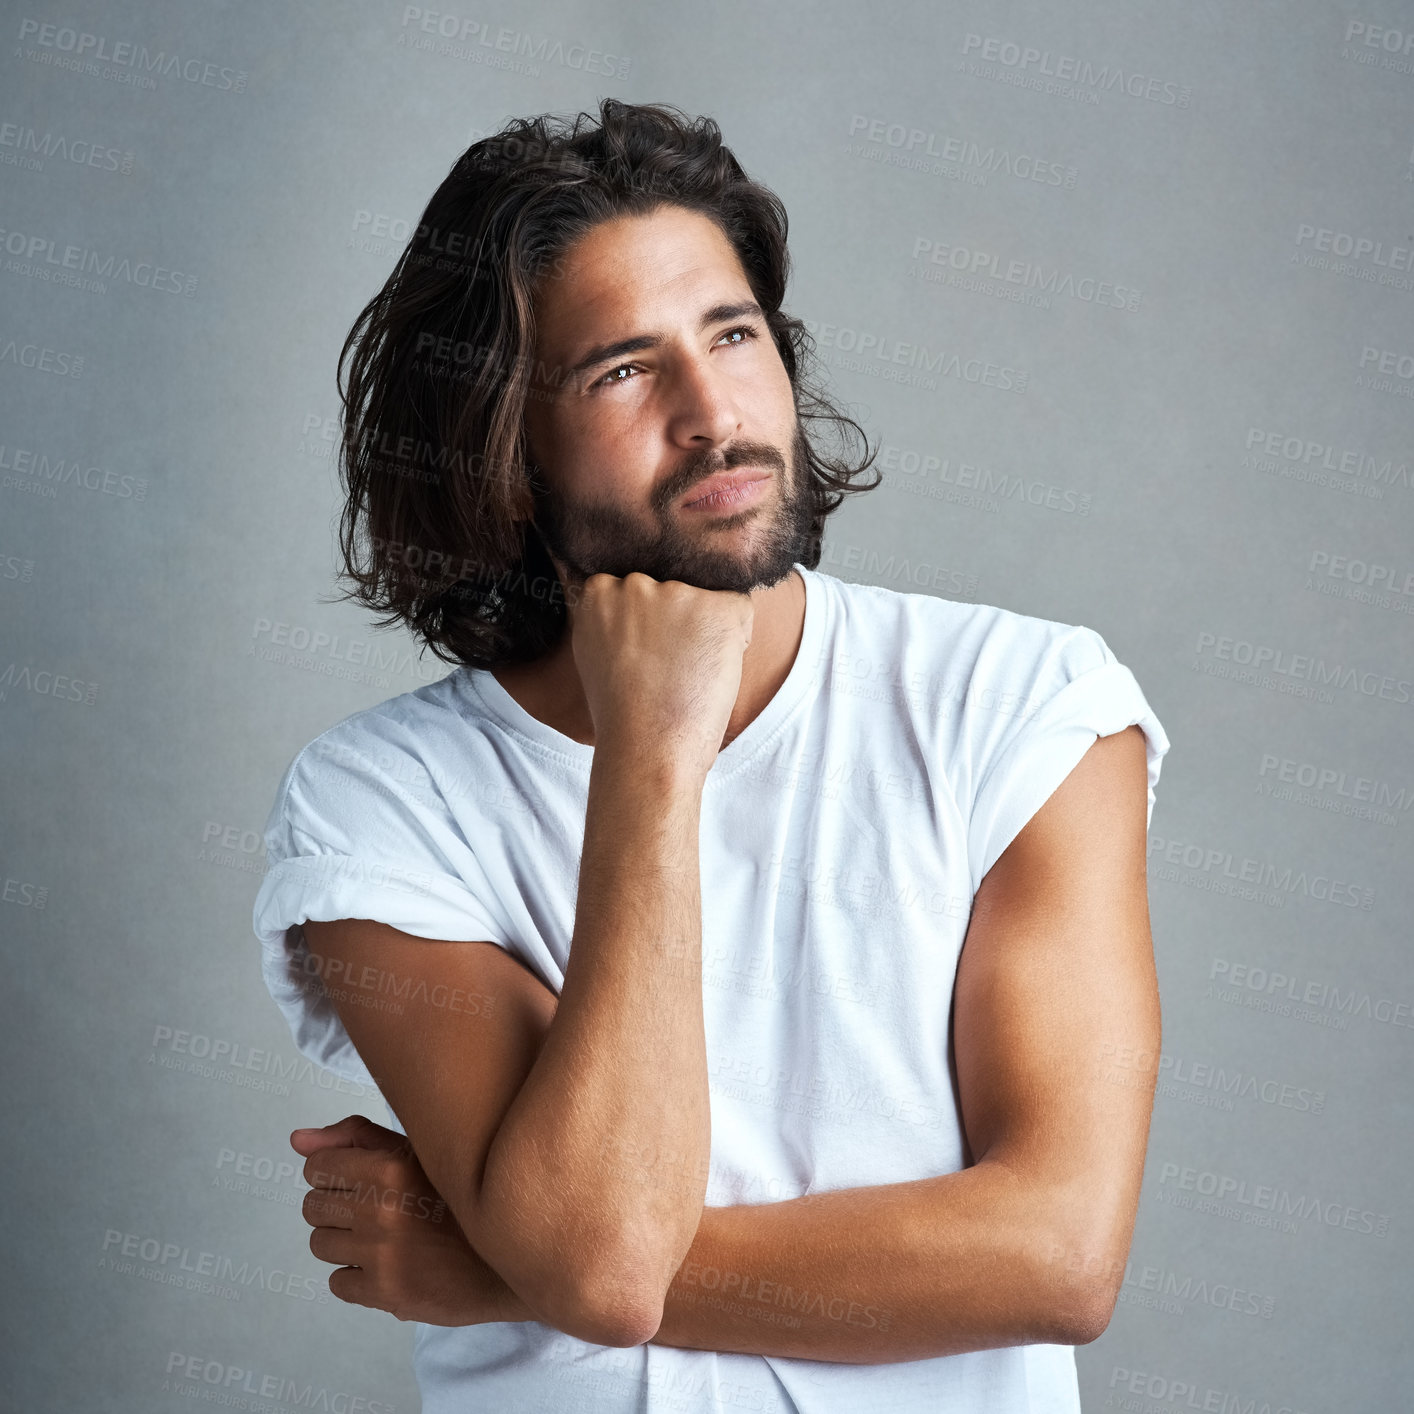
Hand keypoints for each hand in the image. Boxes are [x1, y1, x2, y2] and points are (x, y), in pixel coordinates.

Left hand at [291, 1114, 531, 1326]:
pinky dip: (355, 1274)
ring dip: (343, 1239)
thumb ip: (357, 1139)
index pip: (318, 1166)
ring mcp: (379, 1257)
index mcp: (388, 1169)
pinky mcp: (384, 1294)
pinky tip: (386, 1263)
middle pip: (313, 1206)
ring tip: (379, 1235)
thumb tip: (296, 1140)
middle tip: (371, 1207)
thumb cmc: (463, 1196)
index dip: (334, 1170)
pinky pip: (338, 1283)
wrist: (509, 1256)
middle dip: (336, 1204)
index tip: (358, 1177)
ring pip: (320, 1244)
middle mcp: (379, 1212)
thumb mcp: (421, 1153)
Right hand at [567, 571, 754, 777]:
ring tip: (685, 676)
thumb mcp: (595, 653)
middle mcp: (634, 583)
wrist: (647, 749)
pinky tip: (711, 672)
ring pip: (705, 600)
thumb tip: (627, 593)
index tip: (643, 658)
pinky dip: (736, 639)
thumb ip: (609, 617)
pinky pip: (738, 610)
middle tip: (665, 671)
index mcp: (600, 590)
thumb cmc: (623, 715)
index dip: (650, 626)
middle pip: (672, 590)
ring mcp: (676, 593)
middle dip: (677, 623)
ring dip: (706, 633)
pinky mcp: (716, 608)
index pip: (638, 587)